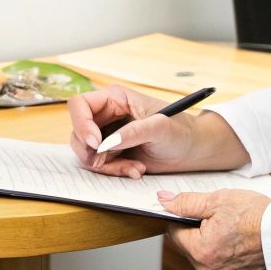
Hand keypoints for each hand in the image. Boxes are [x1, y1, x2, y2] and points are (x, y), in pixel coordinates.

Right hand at [69, 85, 255, 177]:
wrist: (193, 150)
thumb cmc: (182, 131)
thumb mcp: (161, 128)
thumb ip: (134, 132)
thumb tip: (108, 142)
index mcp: (115, 98)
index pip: (79, 104)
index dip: (81, 123)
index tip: (95, 144)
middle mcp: (107, 114)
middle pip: (78, 132)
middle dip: (92, 153)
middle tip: (109, 163)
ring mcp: (107, 134)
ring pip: (86, 152)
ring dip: (107, 166)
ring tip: (135, 168)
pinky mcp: (112, 152)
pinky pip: (99, 165)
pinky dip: (114, 171)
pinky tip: (136, 170)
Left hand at [160, 189, 270, 269]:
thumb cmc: (257, 216)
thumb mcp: (218, 200)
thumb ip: (186, 203)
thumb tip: (163, 201)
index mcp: (200, 251)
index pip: (174, 232)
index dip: (182, 218)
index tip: (196, 211)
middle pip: (187, 247)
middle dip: (196, 231)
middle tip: (218, 218)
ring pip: (201, 258)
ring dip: (208, 244)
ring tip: (229, 231)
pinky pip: (216, 268)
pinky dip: (221, 257)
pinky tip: (235, 244)